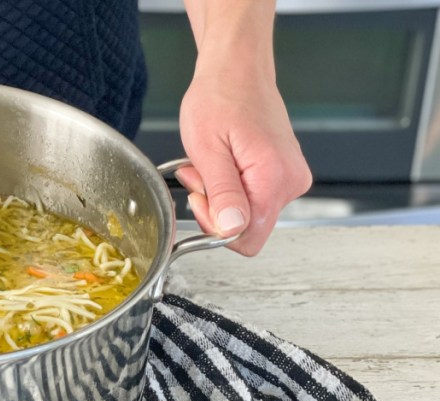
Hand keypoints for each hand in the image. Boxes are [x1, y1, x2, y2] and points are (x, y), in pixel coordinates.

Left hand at [177, 3, 311, 256]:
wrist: (237, 69)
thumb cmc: (219, 98)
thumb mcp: (207, 149)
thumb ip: (222, 193)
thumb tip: (232, 230)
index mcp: (274, 179)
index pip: (247, 239)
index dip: (216, 228)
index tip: (200, 197)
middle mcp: (292, 182)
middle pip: (248, 227)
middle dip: (216, 207)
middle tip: (199, 173)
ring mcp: (291, 178)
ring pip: (248, 212)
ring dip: (220, 194)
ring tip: (210, 162)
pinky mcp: (284, 173)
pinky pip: (253, 196)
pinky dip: (231, 185)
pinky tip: (223, 162)